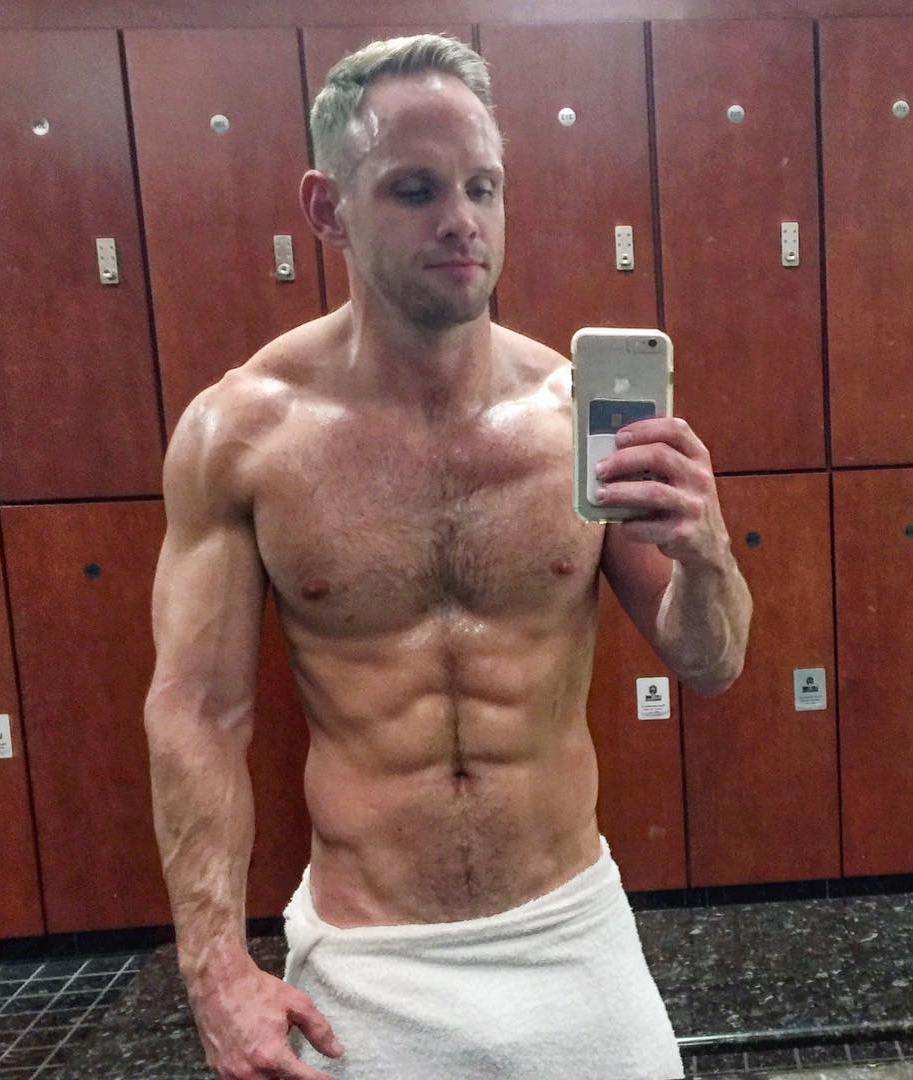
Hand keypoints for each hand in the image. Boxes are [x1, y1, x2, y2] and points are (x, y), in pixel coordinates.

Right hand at [187, 954, 343, 1078]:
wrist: (218, 983)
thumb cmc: (257, 990)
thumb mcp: (296, 1003)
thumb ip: (318, 1029)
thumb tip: (336, 1052)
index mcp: (272, 1056)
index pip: (303, 1079)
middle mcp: (250, 1072)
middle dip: (295, 1079)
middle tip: (304, 1069)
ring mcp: (232, 1075)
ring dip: (276, 1079)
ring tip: (284, 1066)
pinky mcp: (219, 1071)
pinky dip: (256, 1077)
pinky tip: (263, 1066)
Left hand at [594, 416, 730, 566]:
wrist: (708, 545)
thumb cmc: (681, 502)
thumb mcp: (680, 476)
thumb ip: (656, 462)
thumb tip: (608, 454)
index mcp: (698, 456)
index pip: (675, 429)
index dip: (644, 428)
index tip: (619, 437)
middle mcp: (700, 478)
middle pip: (659, 456)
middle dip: (623, 460)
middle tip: (601, 469)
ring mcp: (694, 506)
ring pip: (652, 492)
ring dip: (620, 492)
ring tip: (600, 495)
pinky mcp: (684, 533)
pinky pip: (648, 526)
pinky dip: (630, 525)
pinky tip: (623, 524)